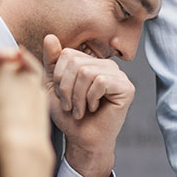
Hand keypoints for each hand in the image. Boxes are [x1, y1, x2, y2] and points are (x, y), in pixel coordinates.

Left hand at [42, 34, 134, 176]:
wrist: (83, 140)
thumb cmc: (69, 116)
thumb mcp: (53, 86)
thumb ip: (52, 62)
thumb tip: (50, 36)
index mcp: (91, 62)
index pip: (67, 54)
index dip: (59, 77)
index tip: (62, 97)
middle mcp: (106, 65)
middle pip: (76, 62)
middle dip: (67, 88)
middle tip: (70, 106)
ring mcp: (118, 75)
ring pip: (87, 72)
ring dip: (78, 96)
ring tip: (80, 109)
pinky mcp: (126, 87)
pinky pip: (101, 81)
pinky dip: (91, 98)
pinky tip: (94, 108)